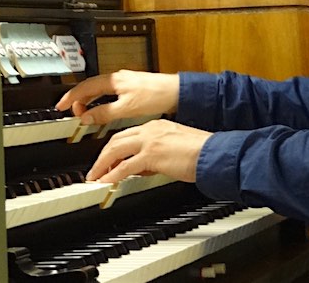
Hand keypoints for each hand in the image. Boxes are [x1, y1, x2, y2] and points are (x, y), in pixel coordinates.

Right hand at [56, 70, 179, 124]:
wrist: (176, 92)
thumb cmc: (156, 96)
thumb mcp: (127, 109)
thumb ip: (105, 113)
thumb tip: (87, 117)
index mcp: (113, 80)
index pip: (85, 87)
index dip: (71, 97)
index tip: (60, 106)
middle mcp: (117, 78)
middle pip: (90, 87)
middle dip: (78, 99)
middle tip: (71, 111)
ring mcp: (124, 82)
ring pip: (100, 89)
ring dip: (90, 100)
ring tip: (84, 112)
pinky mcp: (132, 87)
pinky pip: (109, 92)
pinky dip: (101, 100)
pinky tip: (103, 109)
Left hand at [86, 119, 211, 183]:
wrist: (213, 153)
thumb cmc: (201, 152)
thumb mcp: (173, 149)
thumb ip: (155, 156)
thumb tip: (141, 168)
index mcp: (156, 126)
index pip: (127, 134)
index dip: (113, 148)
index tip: (107, 160)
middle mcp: (150, 130)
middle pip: (116, 140)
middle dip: (102, 156)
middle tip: (95, 170)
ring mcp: (150, 141)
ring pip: (115, 149)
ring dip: (102, 165)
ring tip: (95, 177)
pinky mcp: (151, 155)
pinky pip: (125, 166)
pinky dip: (112, 175)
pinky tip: (106, 182)